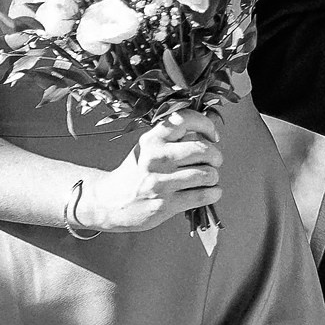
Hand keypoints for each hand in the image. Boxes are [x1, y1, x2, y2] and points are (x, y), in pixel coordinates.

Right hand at [79, 110, 222, 231]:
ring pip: (207, 174)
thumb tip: (212, 122)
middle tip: (213, 161)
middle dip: (215, 156)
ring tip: (208, 178)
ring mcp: (160, 182)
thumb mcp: (149, 147)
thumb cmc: (136, 172)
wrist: (108, 202)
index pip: (186, 119)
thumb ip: (176, 136)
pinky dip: (213, 192)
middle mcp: (156, 158)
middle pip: (204, 150)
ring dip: (213, 176)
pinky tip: (209, 191)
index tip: (212, 135)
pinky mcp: (165, 205)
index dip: (206, 125)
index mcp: (152, 139)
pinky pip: (203, 195)